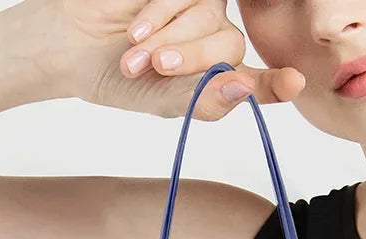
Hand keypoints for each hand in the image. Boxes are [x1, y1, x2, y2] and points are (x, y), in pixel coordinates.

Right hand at [44, 0, 304, 117]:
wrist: (72, 46)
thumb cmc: (119, 80)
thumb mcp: (162, 102)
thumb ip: (203, 100)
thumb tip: (243, 89)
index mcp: (218, 78)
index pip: (260, 83)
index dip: (277, 84)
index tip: (292, 83)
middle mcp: (215, 41)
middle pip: (229, 46)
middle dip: (192, 59)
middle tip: (158, 67)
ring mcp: (199, 9)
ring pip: (210, 18)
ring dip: (171, 38)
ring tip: (134, 54)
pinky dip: (162, 14)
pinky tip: (137, 29)